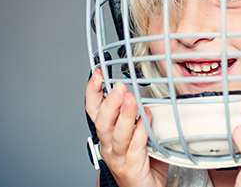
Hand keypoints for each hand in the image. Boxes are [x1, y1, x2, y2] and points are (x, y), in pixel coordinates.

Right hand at [85, 70, 168, 186]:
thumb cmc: (142, 161)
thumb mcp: (138, 131)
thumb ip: (140, 113)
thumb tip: (148, 90)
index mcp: (107, 134)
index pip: (94, 110)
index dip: (93, 92)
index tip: (97, 74)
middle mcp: (108, 145)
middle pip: (102, 122)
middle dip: (109, 102)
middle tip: (119, 86)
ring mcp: (118, 157)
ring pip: (117, 134)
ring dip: (124, 115)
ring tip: (131, 99)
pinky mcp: (131, 167)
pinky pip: (135, 147)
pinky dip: (141, 131)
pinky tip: (146, 118)